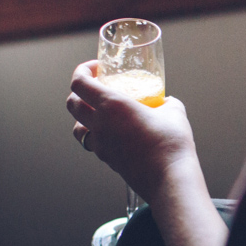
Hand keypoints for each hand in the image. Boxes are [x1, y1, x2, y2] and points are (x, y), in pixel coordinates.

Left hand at [67, 60, 198, 200]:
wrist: (169, 178)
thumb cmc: (171, 142)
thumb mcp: (174, 111)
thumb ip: (166, 102)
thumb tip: (165, 102)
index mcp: (111, 105)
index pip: (79, 83)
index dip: (82, 71)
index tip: (96, 68)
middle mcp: (100, 125)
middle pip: (71, 104)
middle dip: (78, 92)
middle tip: (96, 88)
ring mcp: (101, 145)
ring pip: (76, 128)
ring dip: (82, 118)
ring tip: (99, 114)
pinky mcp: (108, 160)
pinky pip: (93, 144)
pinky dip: (97, 136)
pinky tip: (115, 134)